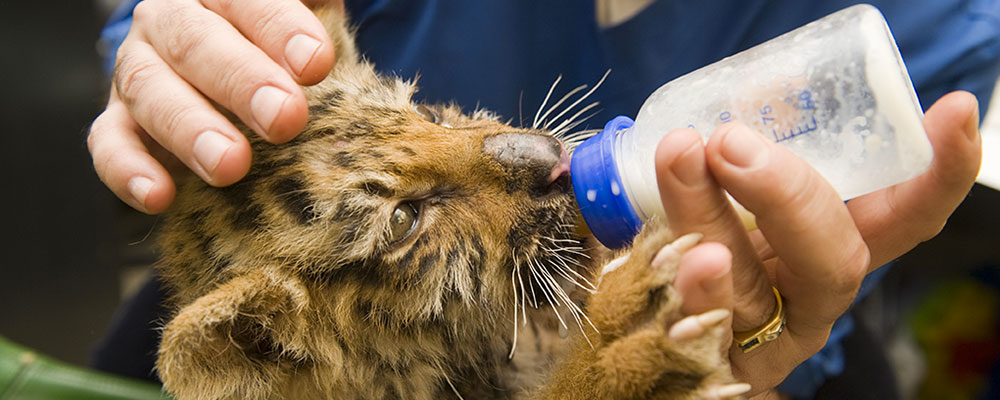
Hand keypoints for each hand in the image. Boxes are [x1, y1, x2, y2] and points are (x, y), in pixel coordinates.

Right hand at [88, 0, 341, 213]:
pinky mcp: (119, 123)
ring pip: (149, 91)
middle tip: (285, 118)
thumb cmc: (282, 50)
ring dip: (190, 129)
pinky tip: (160, 196)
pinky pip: (109, 144)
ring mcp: (137, 72)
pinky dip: (128, 171)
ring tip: (231, 165)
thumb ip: (318, 13)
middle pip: (195, 42)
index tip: (317, 64)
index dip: (281, 29)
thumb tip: (336, 27)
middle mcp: (169, 23)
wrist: (230, 75)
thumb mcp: (306, 21)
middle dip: (241, 81)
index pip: (247, 1)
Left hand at [660, 90, 981, 396]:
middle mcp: (811, 299)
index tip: (954, 110)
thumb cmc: (705, 241)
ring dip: (710, 220)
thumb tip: (717, 116)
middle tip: (730, 141)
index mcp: (834, 249)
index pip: (902, 216)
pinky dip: (690, 291)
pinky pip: (700, 331)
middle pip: (833, 260)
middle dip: (788, 193)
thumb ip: (738, 158)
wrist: (656, 325)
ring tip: (683, 163)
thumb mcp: (730, 193)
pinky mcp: (710, 362)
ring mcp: (763, 339)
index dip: (935, 173)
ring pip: (748, 288)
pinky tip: (680, 261)